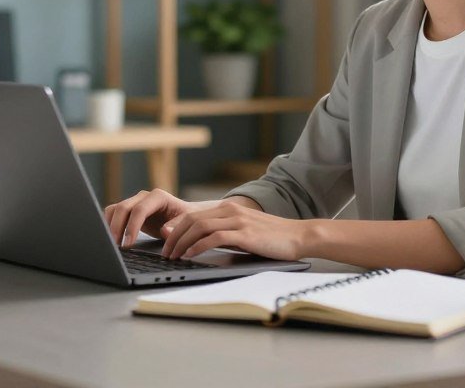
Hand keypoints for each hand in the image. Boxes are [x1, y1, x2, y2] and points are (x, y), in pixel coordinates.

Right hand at [104, 188, 199, 247]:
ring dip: (110, 226)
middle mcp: (143, 197)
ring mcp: (134, 202)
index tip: (128, 244)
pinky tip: (111, 238)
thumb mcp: (186, 222)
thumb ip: (176, 226)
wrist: (182, 216)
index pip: (139, 210)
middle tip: (116, 246)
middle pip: (123, 208)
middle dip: (117, 228)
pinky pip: (113, 214)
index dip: (132, 227)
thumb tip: (165, 231)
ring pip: (115, 210)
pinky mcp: (129, 210)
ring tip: (113, 244)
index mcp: (158, 197)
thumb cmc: (185, 219)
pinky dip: (109, 225)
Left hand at [161, 200, 307, 260]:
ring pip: (199, 227)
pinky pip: (214, 238)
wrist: (299, 236)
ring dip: (182, 242)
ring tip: (173, 256)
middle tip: (165, 252)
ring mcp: (237, 221)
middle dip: (174, 236)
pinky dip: (198, 246)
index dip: (176, 229)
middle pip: (192, 220)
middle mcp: (230, 210)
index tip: (166, 242)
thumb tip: (202, 245)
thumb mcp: (244, 232)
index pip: (194, 215)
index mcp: (229, 208)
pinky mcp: (244, 233)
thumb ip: (225, 233)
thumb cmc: (273, 238)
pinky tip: (190, 255)